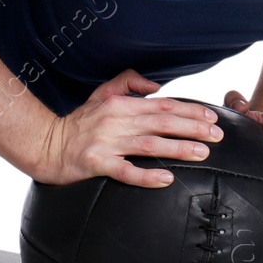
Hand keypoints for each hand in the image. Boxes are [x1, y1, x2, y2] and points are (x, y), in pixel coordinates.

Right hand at [34, 69, 222, 187]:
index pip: (162, 105)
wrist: (45, 145)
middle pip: (161, 123)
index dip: (189, 110)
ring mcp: (106, 144)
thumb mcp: (101, 94)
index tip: (211, 117)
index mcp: (120, 105)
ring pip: (149, 145)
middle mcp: (115, 122)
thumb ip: (128, 83)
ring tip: (202, 153)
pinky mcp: (96, 164)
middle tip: (217, 135)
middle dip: (192, 128)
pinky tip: (166, 179)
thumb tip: (156, 85)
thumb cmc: (78, 122)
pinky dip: (146, 175)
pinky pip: (125, 171)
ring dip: (178, 149)